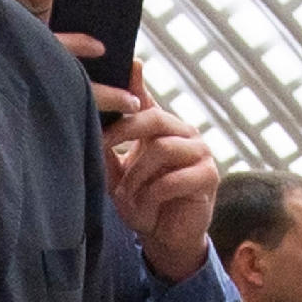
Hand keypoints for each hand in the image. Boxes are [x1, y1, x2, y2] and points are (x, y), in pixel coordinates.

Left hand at [88, 66, 216, 286]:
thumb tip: (92, 120)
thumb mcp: (118, 174)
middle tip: (100, 144)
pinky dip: (153, 194)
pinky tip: (146, 206)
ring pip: (162, 148)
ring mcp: (201, 153)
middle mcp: (185, 133)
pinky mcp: (209, 176)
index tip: (125, 63)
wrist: (165, 238)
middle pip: (155, 118)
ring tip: (125, 195)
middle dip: (123, 131)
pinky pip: (174, 179)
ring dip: (136, 174)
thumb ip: (108, 149)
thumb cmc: (142, 202)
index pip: (147, 100)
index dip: (135, 83)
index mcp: (163, 127)